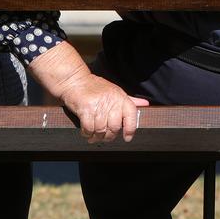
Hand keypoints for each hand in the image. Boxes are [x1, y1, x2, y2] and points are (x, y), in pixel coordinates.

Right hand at [27, 42, 149, 143]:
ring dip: (96, 137)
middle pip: (114, 127)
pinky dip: (87, 133)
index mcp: (120, 97)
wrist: (74, 80)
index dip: (130, 129)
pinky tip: (86, 133)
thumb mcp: (115, 90)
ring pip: (101, 129)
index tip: (127, 138)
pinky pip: (89, 128)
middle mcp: (111, 101)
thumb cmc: (95, 86)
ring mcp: (98, 105)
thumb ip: (129, 99)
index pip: (131, 115)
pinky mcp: (85, 109)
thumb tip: (145, 104)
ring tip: (93, 137)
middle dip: (109, 136)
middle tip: (104, 138)